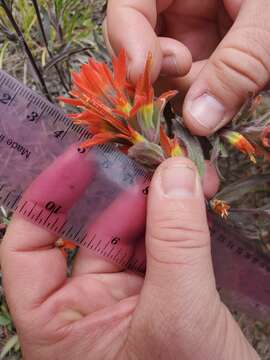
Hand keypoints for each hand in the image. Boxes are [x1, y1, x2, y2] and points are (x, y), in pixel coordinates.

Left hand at [1, 157, 258, 358]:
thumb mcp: (176, 319)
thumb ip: (175, 243)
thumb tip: (174, 173)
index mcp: (60, 326)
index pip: (28, 249)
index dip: (48, 200)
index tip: (80, 160)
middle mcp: (89, 309)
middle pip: (93, 230)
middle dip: (124, 192)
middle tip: (154, 157)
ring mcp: (129, 300)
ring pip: (134, 233)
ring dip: (159, 200)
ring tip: (185, 170)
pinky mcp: (165, 295)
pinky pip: (164, 245)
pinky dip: (179, 219)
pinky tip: (196, 195)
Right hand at [105, 0, 269, 134]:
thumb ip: (239, 63)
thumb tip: (199, 121)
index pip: (128, 5)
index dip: (129, 42)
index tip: (147, 76)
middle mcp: (179, 5)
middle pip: (144, 48)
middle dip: (168, 79)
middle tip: (199, 97)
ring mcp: (193, 31)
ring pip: (169, 74)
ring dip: (194, 95)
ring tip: (229, 96)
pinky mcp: (208, 53)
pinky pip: (193, 83)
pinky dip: (208, 98)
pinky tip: (228, 101)